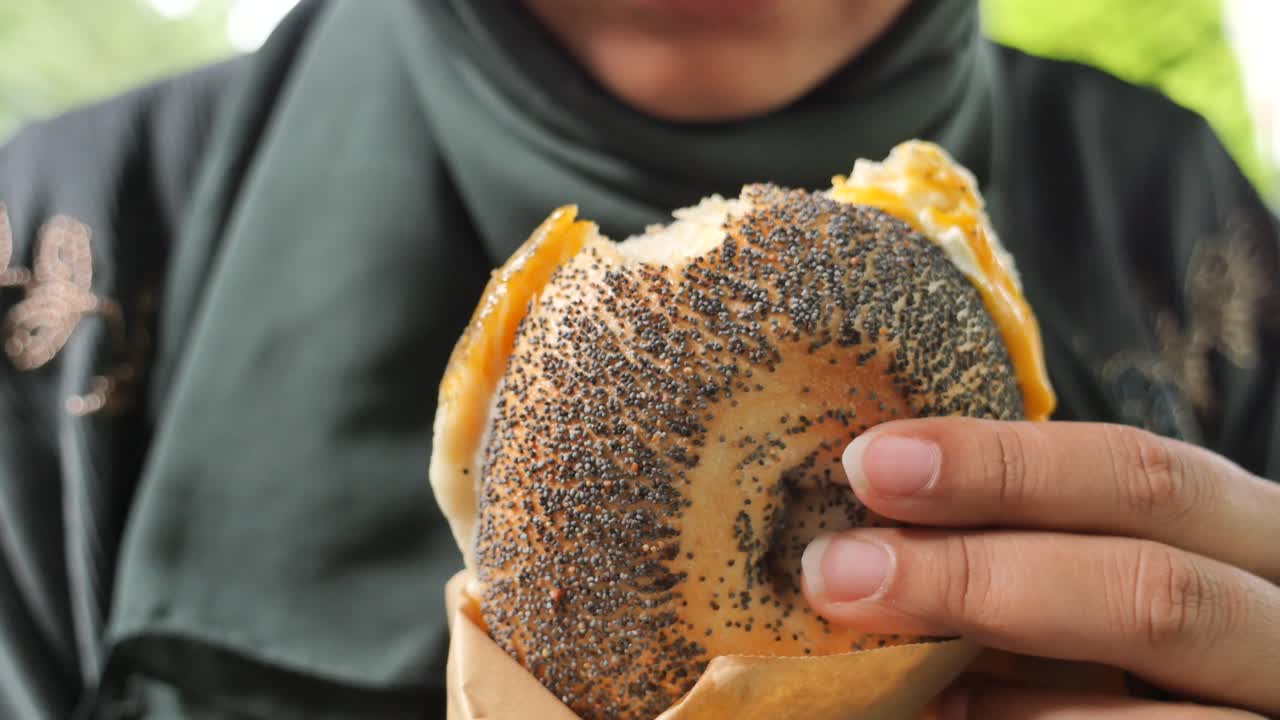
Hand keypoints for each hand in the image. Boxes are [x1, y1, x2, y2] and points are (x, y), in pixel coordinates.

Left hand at [799, 418, 1279, 718]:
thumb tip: (881, 519)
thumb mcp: (1117, 569)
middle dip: (977, 576)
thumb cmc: (1148, 650)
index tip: (870, 464)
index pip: (1143, 476)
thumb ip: (1040, 541)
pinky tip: (955, 718)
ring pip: (1168, 718)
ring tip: (891, 670)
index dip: (1002, 465)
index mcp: (1252, 535)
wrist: (1202, 710)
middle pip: (1155, 589)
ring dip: (1008, 690)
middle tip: (839, 570)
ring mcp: (1278, 717)